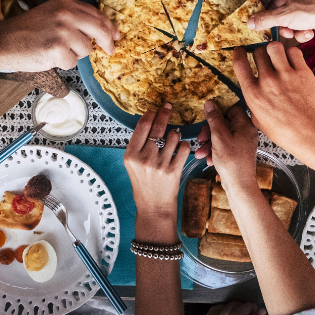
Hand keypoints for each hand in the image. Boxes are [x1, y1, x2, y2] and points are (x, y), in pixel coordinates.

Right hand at [0, 0, 117, 70]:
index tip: (115, 34)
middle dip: (107, 42)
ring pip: (87, 49)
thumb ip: (75, 18)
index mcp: (66, 4)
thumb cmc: (26, 31)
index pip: (97, 14)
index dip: (109, 26)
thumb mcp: (51, 14)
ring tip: (56, 50)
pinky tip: (49, 57)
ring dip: (75, 54)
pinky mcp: (57, 49)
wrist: (2, 41)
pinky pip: (73, 62)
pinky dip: (63, 64)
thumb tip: (102, 30)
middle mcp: (66, 15)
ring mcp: (63, 32)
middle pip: (100, 29)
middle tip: (110, 50)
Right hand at [124, 104, 190, 218]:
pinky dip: (183, 145)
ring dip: (175, 134)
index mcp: (131, 155)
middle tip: (168, 107)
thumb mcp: (132, 164)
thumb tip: (149, 120)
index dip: (150, 114)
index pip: (142, 126)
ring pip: (173, 136)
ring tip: (172, 140)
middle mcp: (144, 158)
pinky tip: (179, 149)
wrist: (153, 207)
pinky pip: (183, 148)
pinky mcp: (174, 170)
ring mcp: (159, 165)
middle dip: (164, 113)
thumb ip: (138, 144)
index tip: (155, 109)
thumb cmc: (143, 184)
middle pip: (157, 127)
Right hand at [195, 104, 258, 191]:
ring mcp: (242, 142)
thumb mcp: (219, 136)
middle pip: (224, 123)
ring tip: (200, 153)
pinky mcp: (237, 152)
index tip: (206, 115)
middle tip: (200, 138)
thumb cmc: (232, 161)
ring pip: (221, 136)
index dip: (218, 111)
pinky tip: (208, 159)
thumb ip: (214, 118)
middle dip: (209, 131)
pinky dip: (214, 150)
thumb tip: (210, 103)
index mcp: (245, 125)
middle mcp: (246, 132)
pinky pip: (224, 145)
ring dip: (209, 143)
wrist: (239, 185)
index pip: (232, 108)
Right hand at [233, 44, 314, 149]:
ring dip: (275, 50)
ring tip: (278, 57)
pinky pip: (294, 51)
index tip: (240, 50)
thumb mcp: (257, 119)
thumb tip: (251, 91)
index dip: (238, 53)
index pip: (239, 64)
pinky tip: (292, 61)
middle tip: (265, 59)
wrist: (307, 132)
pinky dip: (292, 54)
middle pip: (258, 52)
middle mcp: (267, 81)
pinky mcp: (302, 73)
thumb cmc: (282, 130)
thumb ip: (252, 103)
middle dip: (260, 53)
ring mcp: (285, 75)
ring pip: (274, 47)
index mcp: (253, 93)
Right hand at [247, 0, 314, 41]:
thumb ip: (264, 20)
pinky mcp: (310, 14)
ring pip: (286, 18)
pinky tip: (307, 32)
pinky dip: (301, 30)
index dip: (258, 0)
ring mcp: (302, 3)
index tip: (254, 13)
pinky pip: (299, 23)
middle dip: (275, 21)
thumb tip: (250, 23)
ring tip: (293, 32)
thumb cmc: (312, 9)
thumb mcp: (283, 16)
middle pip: (275, 7)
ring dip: (288, 29)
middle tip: (270, 30)